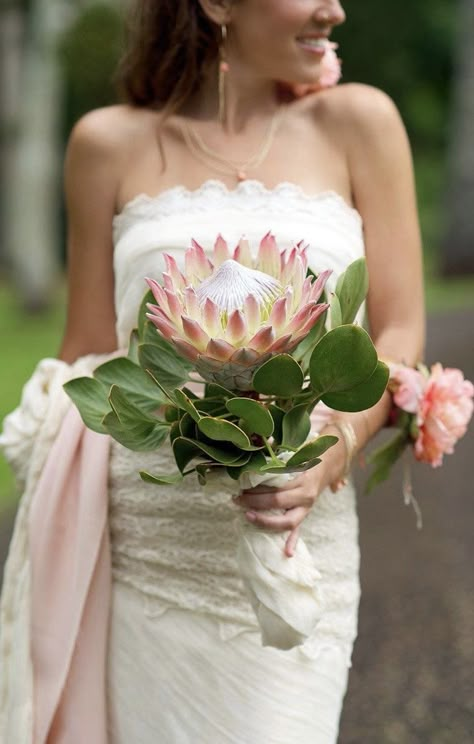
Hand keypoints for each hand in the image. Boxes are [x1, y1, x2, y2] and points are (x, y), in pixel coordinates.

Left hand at [235, 429, 348, 556]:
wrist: (325, 466)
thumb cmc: (303, 458)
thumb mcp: (293, 452)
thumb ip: (277, 450)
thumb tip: (259, 441)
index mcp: (302, 478)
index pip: (276, 487)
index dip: (257, 489)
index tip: (240, 487)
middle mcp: (305, 495)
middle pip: (278, 503)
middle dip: (255, 503)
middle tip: (237, 499)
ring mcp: (305, 508)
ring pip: (287, 522)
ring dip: (265, 522)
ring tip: (246, 516)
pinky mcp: (303, 516)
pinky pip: (298, 531)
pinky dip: (292, 542)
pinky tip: (287, 553)